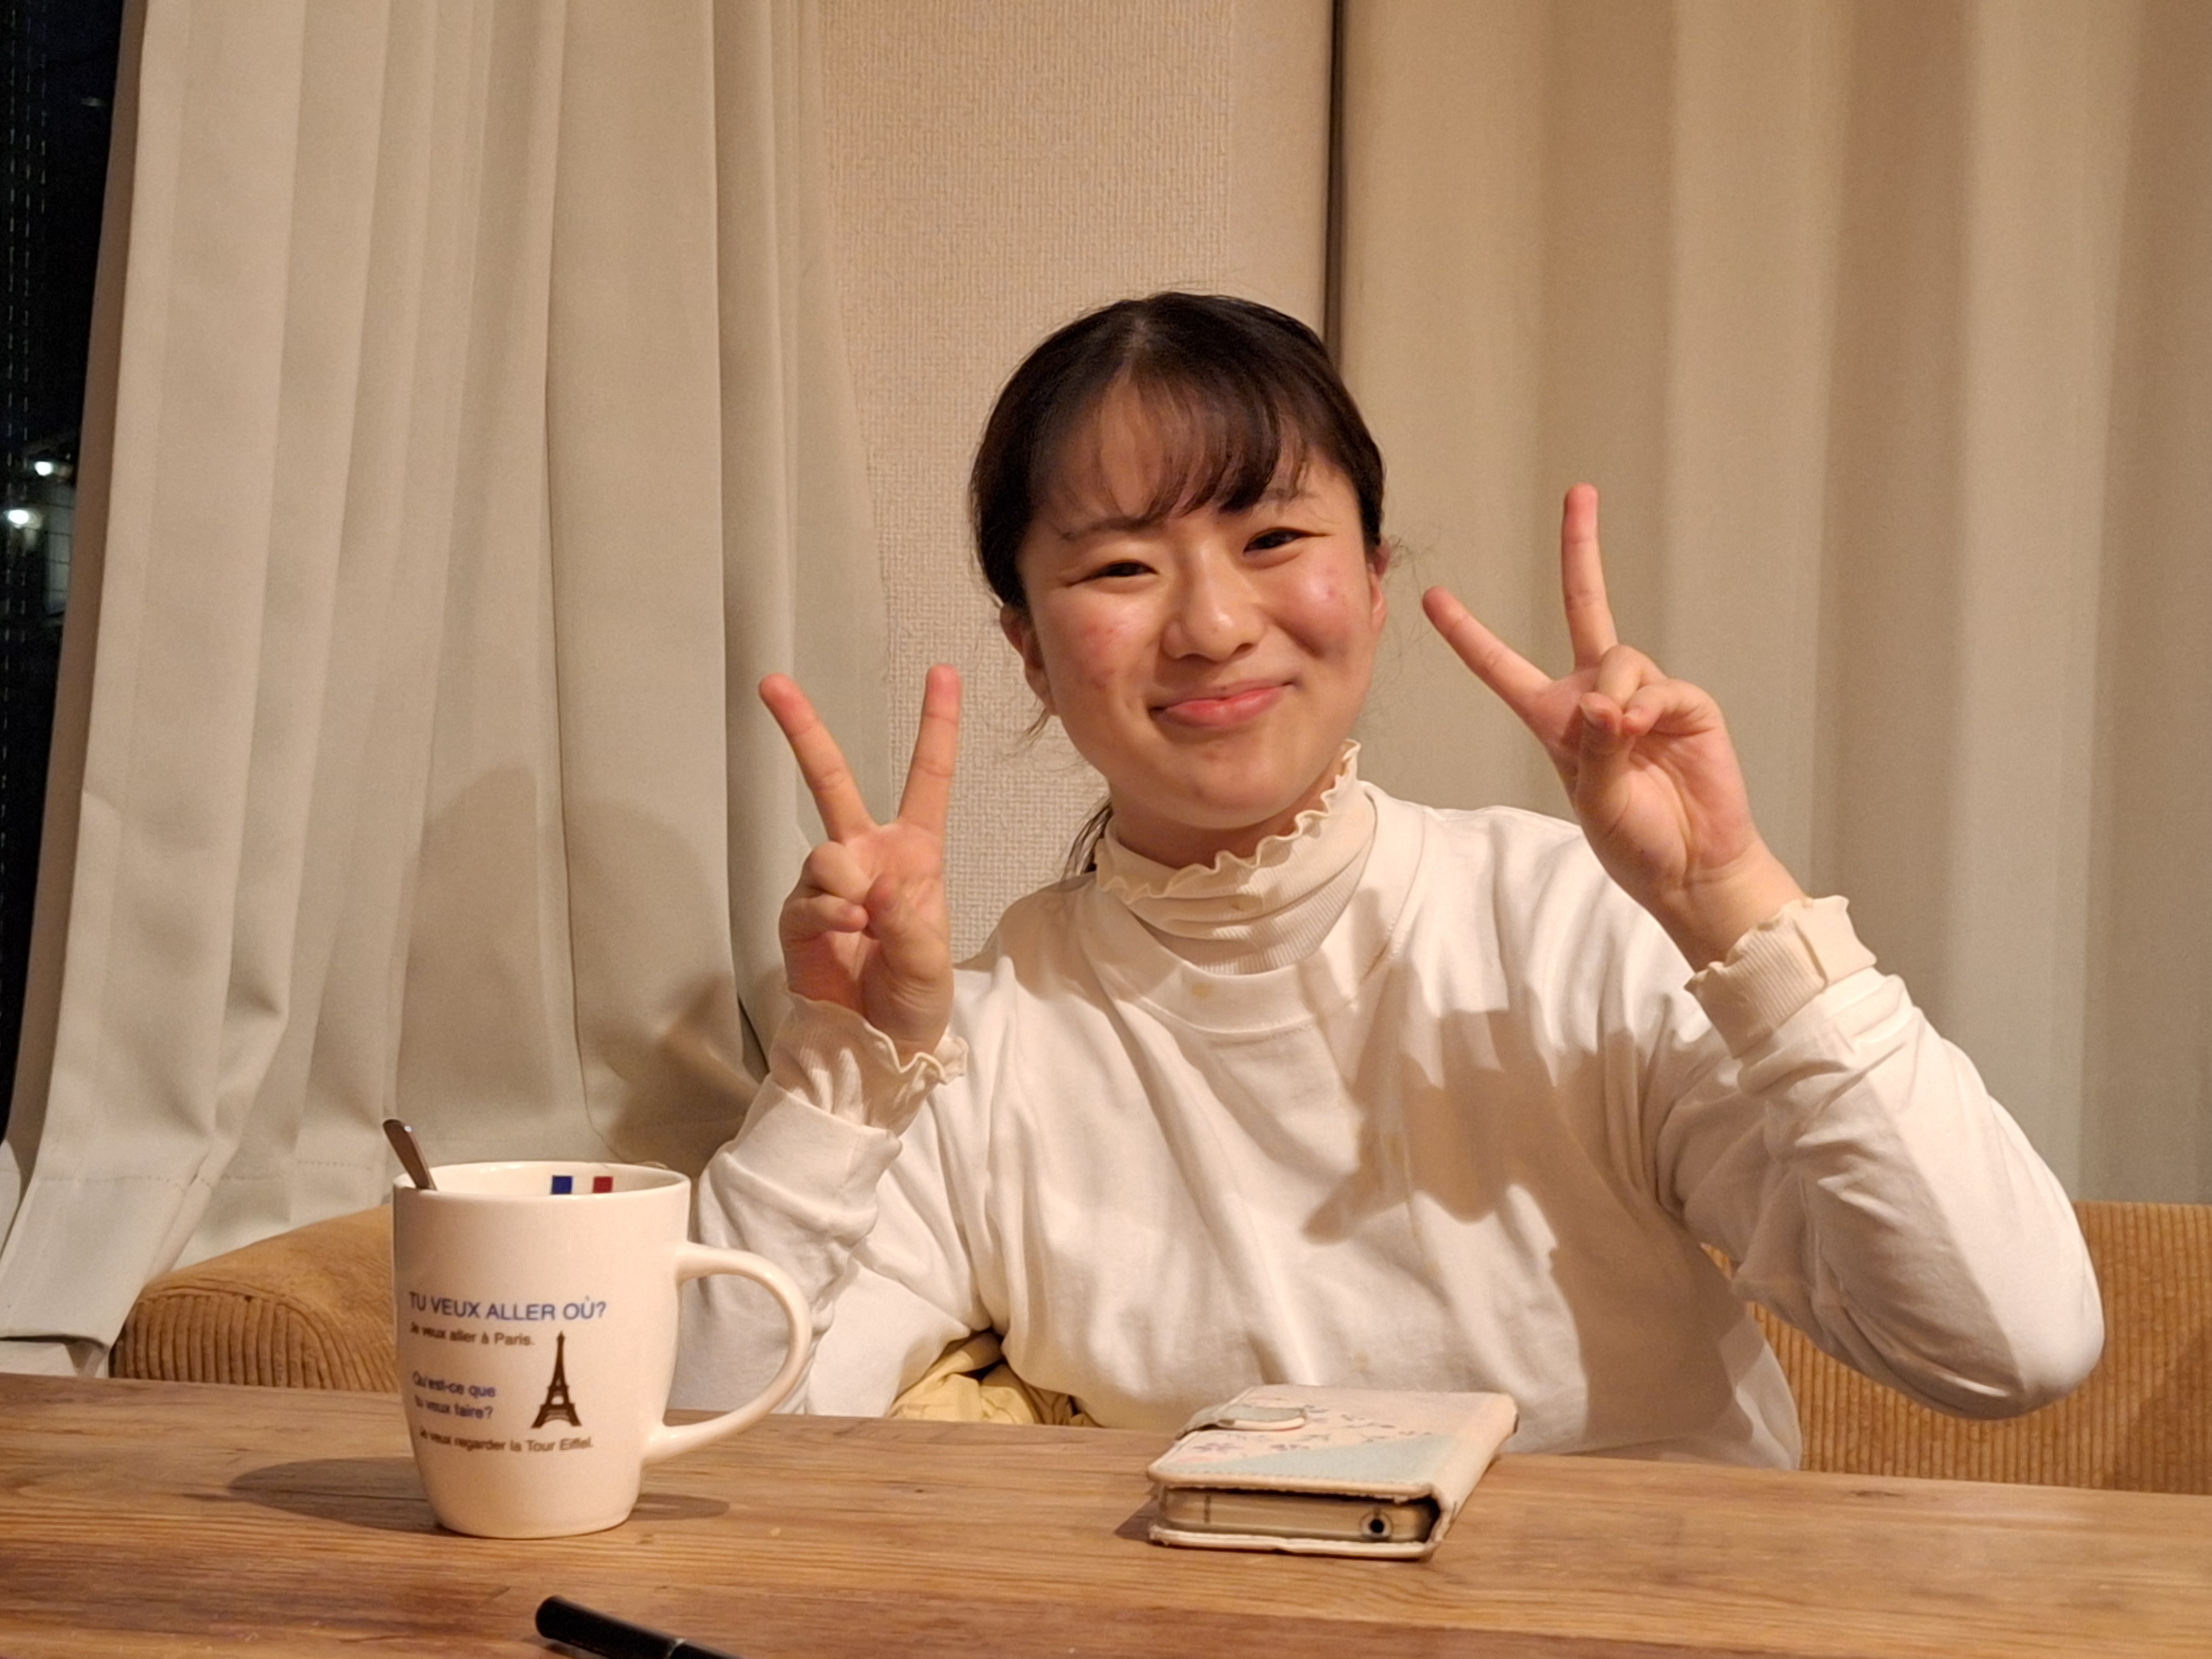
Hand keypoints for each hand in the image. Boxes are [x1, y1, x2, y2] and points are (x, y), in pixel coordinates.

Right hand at [760, 665, 960, 1053]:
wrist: (877, 1048)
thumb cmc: (915, 1001)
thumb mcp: (932, 965)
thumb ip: (911, 924)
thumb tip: (876, 886)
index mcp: (914, 853)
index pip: (928, 778)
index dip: (936, 725)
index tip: (941, 670)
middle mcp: (867, 856)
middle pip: (831, 779)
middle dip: (801, 729)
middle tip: (771, 682)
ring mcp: (828, 884)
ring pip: (824, 854)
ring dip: (846, 891)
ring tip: (865, 932)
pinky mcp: (798, 915)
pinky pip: (809, 899)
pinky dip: (830, 917)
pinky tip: (849, 936)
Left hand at [1421, 485, 1802, 965]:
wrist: (1692, 867)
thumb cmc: (1636, 841)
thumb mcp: (1595, 801)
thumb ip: (1594, 750)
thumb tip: (1606, 705)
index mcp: (1555, 718)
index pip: (1502, 667)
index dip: (1468, 633)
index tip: (1433, 596)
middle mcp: (1597, 695)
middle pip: (1584, 606)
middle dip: (1581, 548)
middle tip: (1579, 492)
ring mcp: (1644, 694)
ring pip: (1618, 657)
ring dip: (1614, 698)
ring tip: (1627, 743)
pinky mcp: (1685, 704)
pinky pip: (1656, 687)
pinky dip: (1645, 709)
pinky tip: (1647, 735)